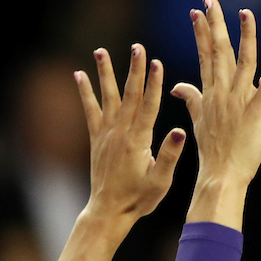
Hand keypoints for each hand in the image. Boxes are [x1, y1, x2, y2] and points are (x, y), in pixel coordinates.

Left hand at [76, 45, 185, 231]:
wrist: (108, 212)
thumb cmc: (139, 199)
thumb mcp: (161, 182)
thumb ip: (169, 156)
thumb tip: (180, 130)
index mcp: (138, 141)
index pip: (148, 105)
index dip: (153, 83)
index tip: (156, 62)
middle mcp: (120, 133)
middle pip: (129, 95)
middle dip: (134, 69)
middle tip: (137, 47)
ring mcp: (106, 134)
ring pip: (107, 97)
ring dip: (105, 72)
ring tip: (101, 50)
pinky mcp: (96, 138)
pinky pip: (89, 110)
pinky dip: (85, 92)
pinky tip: (79, 75)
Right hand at [172, 0, 260, 227]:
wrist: (220, 179)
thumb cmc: (212, 152)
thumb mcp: (197, 120)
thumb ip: (190, 98)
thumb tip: (176, 85)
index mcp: (210, 93)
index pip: (205, 55)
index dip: (202, 32)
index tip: (197, 11)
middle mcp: (221, 92)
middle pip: (218, 51)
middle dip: (214, 24)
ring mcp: (237, 101)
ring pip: (242, 62)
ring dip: (245, 36)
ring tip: (246, 12)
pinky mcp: (254, 113)